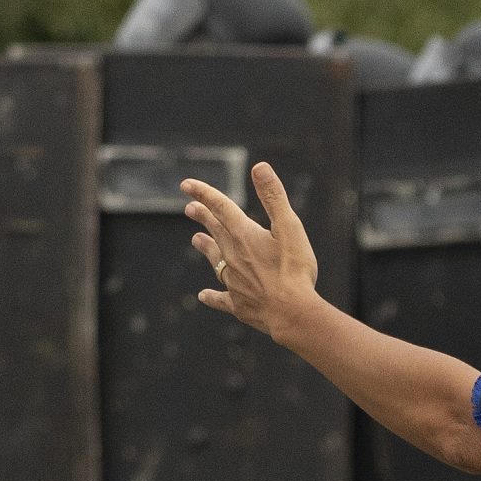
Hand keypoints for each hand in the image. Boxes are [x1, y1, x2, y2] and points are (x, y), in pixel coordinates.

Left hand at [183, 162, 319, 343]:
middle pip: (214, 231)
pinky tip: (203, 295)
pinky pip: (220, 298)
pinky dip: (211, 296)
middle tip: (190, 208)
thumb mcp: (290, 228)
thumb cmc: (294, 269)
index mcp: (244, 235)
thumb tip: (259, 167)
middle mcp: (233, 256)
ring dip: (205, 248)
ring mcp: (233, 281)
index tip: (186, 184)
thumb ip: (274, 198)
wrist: (291, 313)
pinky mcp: (238, 304)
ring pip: (214, 260)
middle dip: (203, 217)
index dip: (203, 193)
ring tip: (196, 240)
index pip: (220, 207)